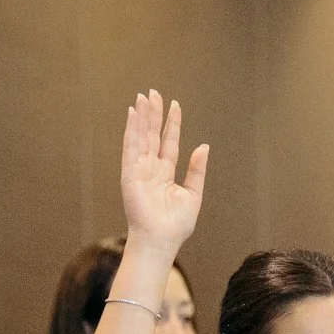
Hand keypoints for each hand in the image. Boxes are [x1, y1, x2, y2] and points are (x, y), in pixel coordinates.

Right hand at [118, 90, 208, 255]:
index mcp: (165, 173)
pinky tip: (133, 114)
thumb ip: (196, 170)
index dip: (171, 124)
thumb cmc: (175, 224)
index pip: (168, 142)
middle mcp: (150, 169)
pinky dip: (131, 130)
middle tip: (153, 92)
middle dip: (153, 114)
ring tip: (143, 96)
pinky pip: (130, 147)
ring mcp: (138, 170)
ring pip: (140, 137)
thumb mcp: (192, 194)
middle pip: (152, 135)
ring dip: (141, 117)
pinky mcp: (129, 174)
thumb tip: (204, 146)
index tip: (174, 105)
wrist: (161, 240)